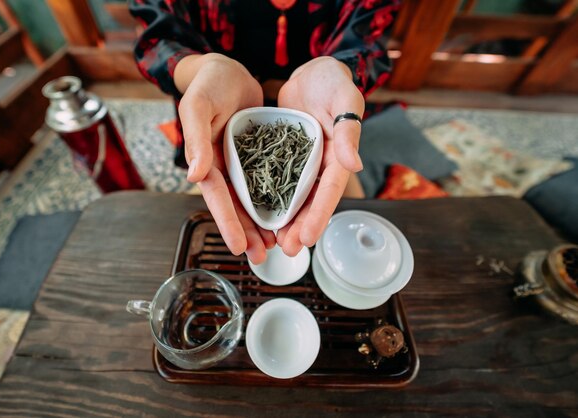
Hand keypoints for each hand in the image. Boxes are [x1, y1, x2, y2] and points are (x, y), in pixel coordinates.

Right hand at [176, 53, 275, 262]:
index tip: (237, 247)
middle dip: (247, 233)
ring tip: (276, 246)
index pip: (218, 197)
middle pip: (236, 206)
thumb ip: (196, 139)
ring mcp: (240, 163)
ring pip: (252, 199)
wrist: (226, 70)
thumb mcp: (198, 107)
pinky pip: (266, 181)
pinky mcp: (257, 156)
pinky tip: (287, 214)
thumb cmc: (208, 85)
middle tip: (262, 257)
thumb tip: (193, 176)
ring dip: (261, 223)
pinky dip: (275, 198)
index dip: (227, 222)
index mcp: (206, 160)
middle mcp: (223, 167)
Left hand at [277, 56, 364, 254]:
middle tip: (287, 249)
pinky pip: (275, 180)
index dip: (318, 216)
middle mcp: (320, 164)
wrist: (311, 73)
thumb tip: (353, 164)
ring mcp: (301, 163)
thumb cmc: (333, 82)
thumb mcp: (343, 101)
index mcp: (337, 156)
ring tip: (273, 242)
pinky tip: (257, 215)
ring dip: (285, 220)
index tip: (308, 238)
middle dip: (300, 227)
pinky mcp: (283, 156)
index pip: (329, 191)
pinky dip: (268, 198)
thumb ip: (347, 132)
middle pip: (310, 202)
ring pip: (292, 197)